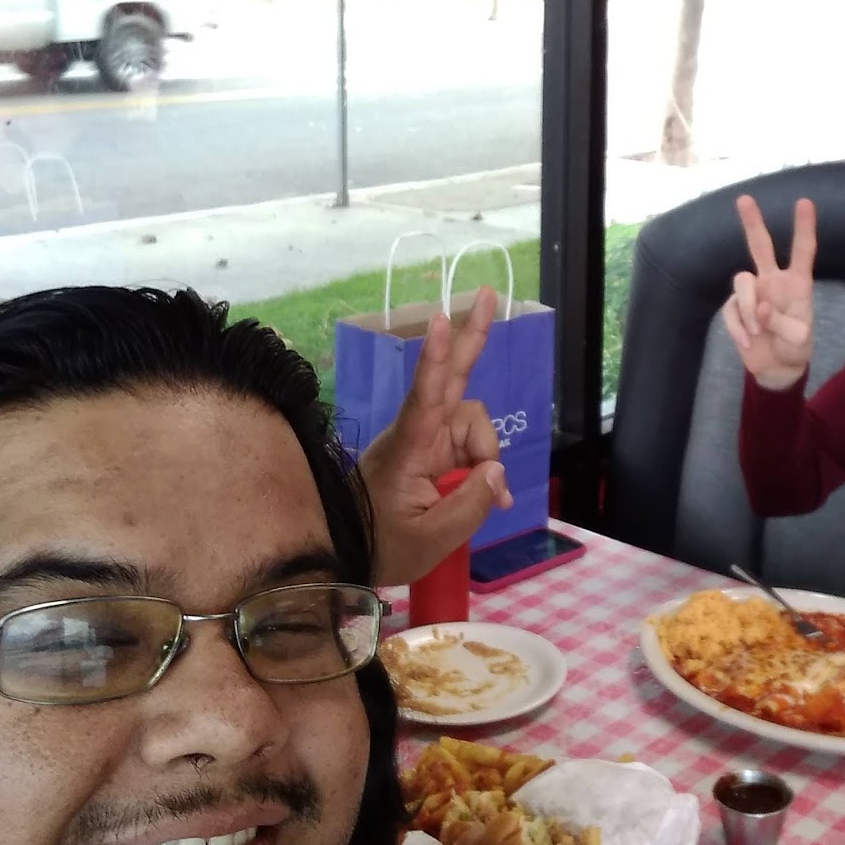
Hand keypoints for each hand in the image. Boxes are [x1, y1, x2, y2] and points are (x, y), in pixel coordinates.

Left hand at [355, 285, 514, 587]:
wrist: (346, 549)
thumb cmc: (380, 543)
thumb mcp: (431, 539)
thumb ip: (472, 504)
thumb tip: (498, 472)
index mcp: (410, 447)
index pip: (426, 396)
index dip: (436, 359)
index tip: (441, 320)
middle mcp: (420, 431)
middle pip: (452, 378)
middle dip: (471, 337)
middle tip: (486, 294)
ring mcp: (427, 438)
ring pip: (474, 424)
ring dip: (487, 454)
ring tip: (489, 498)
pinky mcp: (432, 450)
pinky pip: (470, 444)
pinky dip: (484, 466)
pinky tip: (492, 493)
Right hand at [721, 194, 815, 390]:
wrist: (776, 369)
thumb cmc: (795, 348)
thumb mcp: (799, 339)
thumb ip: (783, 323)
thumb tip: (760, 309)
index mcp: (797, 284)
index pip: (802, 251)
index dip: (803, 227)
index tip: (804, 202)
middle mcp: (773, 281)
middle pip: (761, 246)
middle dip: (753, 223)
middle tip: (744, 199)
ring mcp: (753, 293)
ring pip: (741, 282)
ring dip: (747, 308)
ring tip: (757, 333)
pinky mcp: (735, 309)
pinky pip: (731, 311)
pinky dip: (738, 329)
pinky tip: (748, 343)